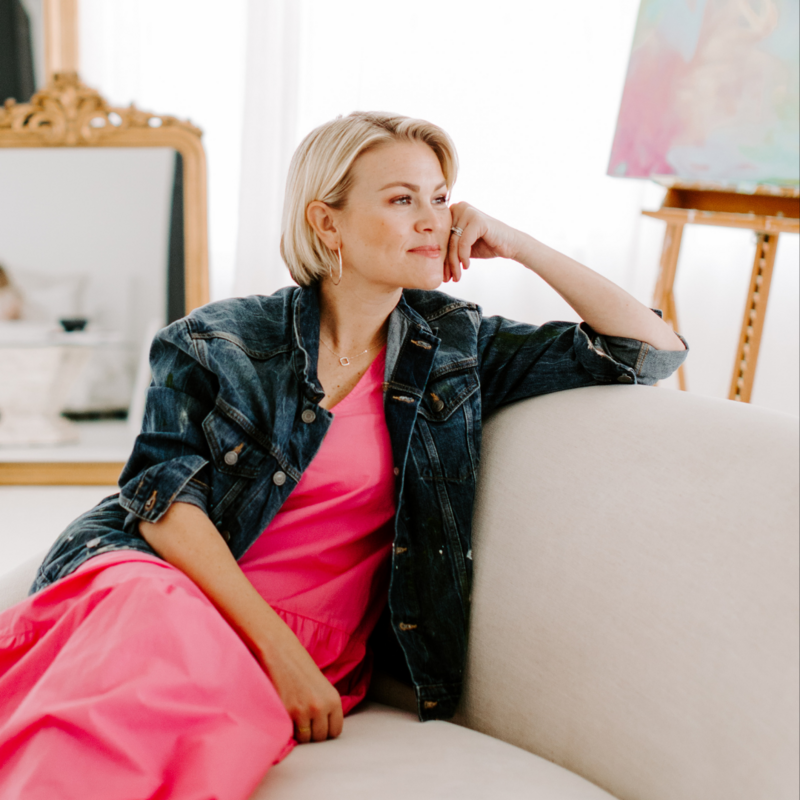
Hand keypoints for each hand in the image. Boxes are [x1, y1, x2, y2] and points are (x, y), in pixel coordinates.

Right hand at [257, 625, 343, 743]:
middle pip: (319, 738)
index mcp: (333, 700)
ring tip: (294, 718)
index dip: (326, 730)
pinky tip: (285, 716)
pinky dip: (286, 729)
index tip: (318, 726)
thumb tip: (324, 730)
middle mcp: (320, 707)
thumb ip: (326, 707)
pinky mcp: (285, 713)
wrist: (280, 653)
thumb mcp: (322, 686)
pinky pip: (289, 734)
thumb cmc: (301, 667)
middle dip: (312, 733)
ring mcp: (302, 712)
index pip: (335, 732)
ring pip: (304, 739)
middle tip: (304, 721)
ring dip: (299, 733)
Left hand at [444, 202, 522, 281]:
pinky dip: (464, 256)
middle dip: (446, 262)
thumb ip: (449, 246)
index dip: (441, 257)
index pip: (441, 236)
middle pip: (446, 239)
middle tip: (447, 278)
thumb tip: (428, 258)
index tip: (443, 274)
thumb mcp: (463, 245)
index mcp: (453, 211)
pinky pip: (463, 242)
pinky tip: (466, 266)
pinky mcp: (476, 220)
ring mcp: (468, 211)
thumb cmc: (486, 245)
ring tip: (457, 276)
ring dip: (454, 263)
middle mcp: (459, 207)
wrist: (510, 244)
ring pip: (453, 243)